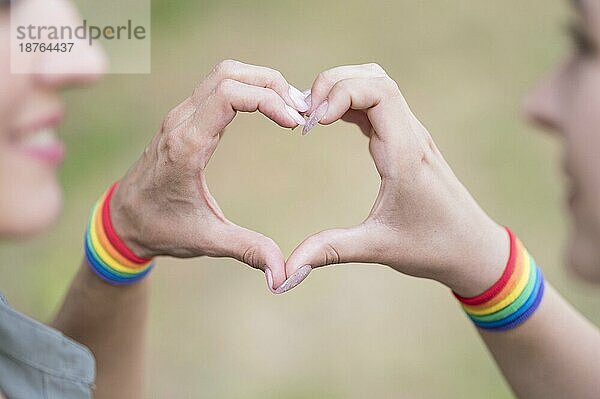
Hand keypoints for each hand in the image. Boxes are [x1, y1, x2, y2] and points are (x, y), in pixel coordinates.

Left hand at [108, 60, 308, 289]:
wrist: (122, 220)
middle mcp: (181, 122)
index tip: (294, 123)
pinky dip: (248, 88)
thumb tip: (282, 274)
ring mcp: (180, 115)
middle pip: (230, 74)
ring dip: (260, 82)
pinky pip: (218, 86)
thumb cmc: (161, 228)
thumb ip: (247, 250)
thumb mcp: (206, 241)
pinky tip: (268, 108)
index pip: (230, 96)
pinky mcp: (184, 117)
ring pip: (224, 74)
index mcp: (186, 146)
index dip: (268, 100)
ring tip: (289, 108)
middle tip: (299, 111)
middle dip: (271, 84)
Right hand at [286, 64, 508, 296]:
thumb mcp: (378, 248)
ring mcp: (411, 135)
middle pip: (374, 78)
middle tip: (303, 116)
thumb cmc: (432, 247)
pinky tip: (329, 121)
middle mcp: (411, 136)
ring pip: (378, 84)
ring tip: (312, 116)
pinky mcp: (407, 141)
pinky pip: (379, 104)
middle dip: (332, 85)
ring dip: (342, 88)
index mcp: (406, 155)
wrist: (472, 247)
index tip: (310, 123)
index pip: (378, 93)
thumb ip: (330, 251)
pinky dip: (350, 101)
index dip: (338, 94)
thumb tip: (285, 272)